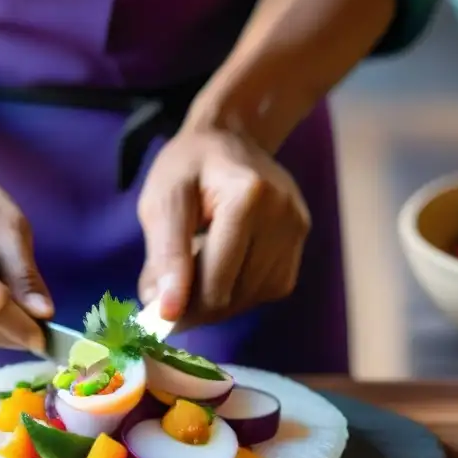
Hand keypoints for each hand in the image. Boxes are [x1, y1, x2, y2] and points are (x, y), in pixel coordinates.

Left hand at [137, 128, 310, 324]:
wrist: (230, 139)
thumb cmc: (188, 167)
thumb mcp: (163, 201)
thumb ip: (165, 256)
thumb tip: (166, 311)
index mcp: (248, 197)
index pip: (217, 280)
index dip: (184, 307)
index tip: (156, 318)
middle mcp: (283, 214)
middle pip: (236, 294)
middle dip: (198, 307)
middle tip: (168, 302)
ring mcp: (297, 228)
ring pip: (253, 297)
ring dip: (218, 300)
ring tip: (195, 275)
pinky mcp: (301, 240)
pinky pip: (270, 288)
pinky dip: (242, 291)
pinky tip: (223, 269)